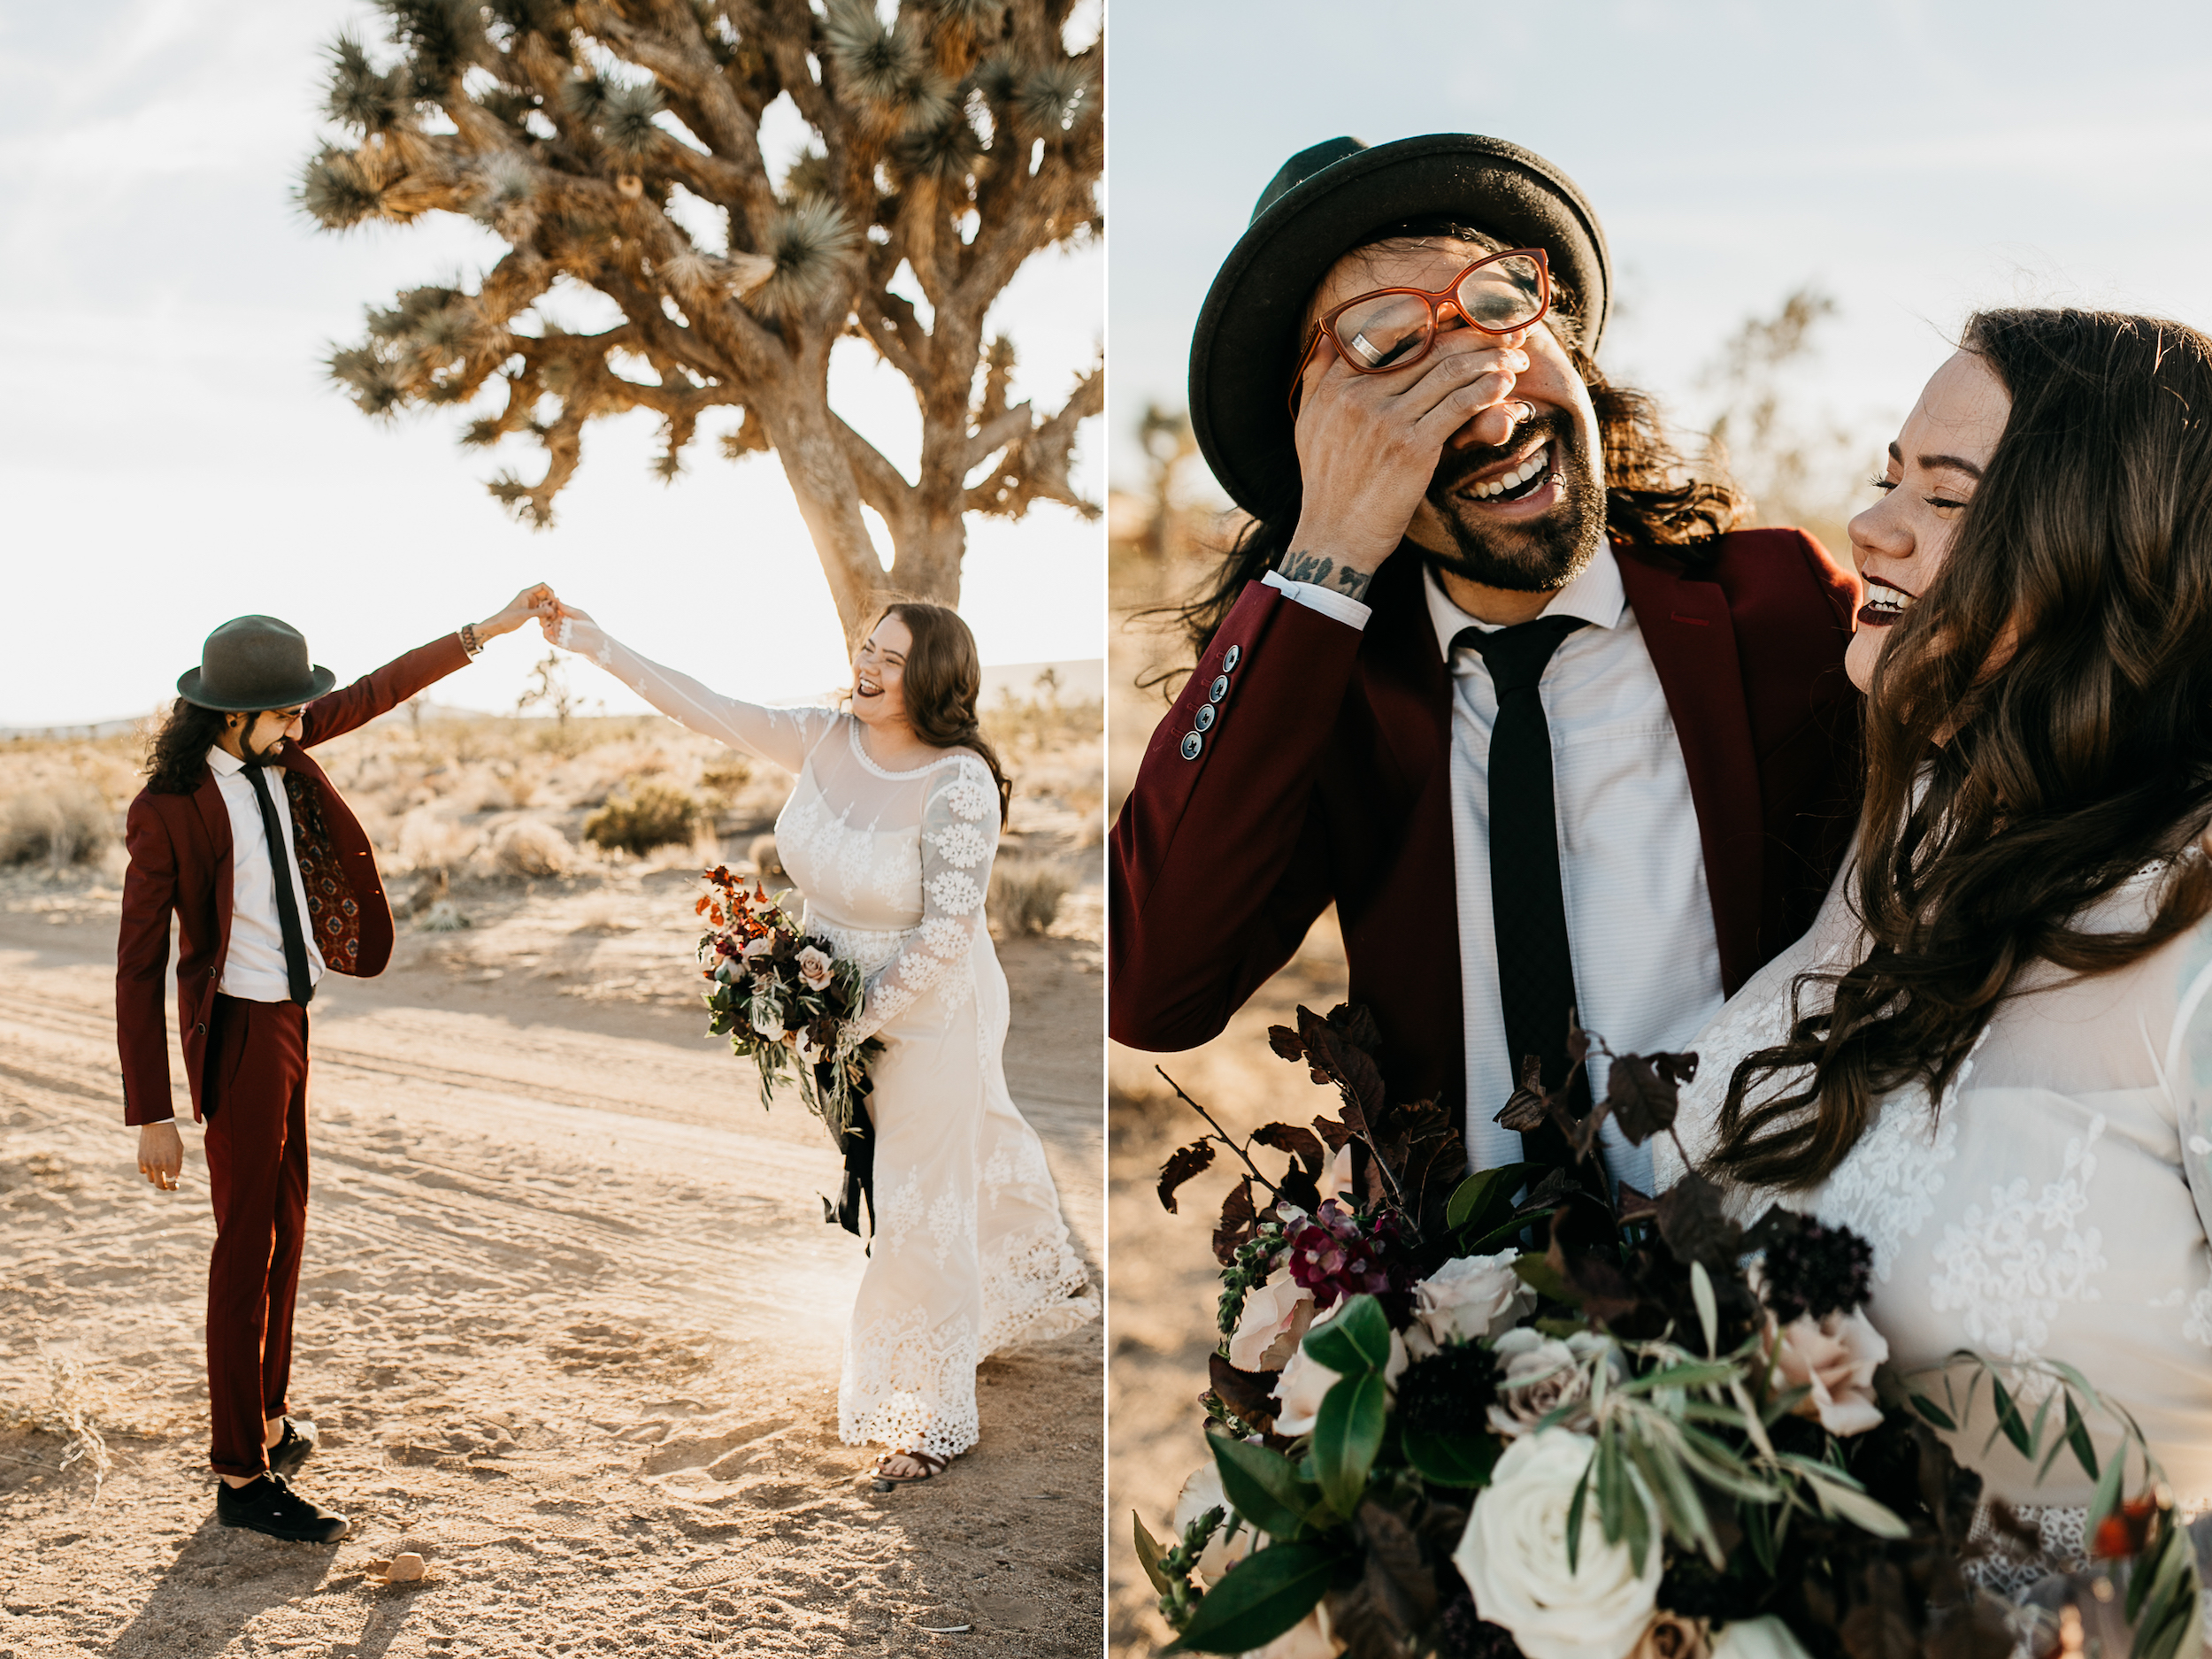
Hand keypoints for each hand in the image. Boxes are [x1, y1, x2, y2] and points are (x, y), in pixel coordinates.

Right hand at [137, 1121, 183, 1190]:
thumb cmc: (172, 1137)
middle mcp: (158, 1165)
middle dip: (164, 1187)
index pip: (170, 1183)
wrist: (157, 1124)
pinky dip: (147, 1171)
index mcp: (171, 1163)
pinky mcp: (140, 1158)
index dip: (173, 1187)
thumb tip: (174, 1178)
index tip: (174, 1186)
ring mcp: (148, 1162)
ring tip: (161, 1173)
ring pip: (150, 1179)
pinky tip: (152, 1166)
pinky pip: (143, 1171)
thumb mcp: (179, 1150)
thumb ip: (177, 1165)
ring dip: (156, 1178)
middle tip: (167, 1185)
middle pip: (159, 1185)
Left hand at [477, 582, 558, 640]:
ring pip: (545, 603)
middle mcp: (529, 597)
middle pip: (546, 595)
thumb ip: (539, 612)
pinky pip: (542, 610)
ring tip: (550, 618)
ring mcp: (531, 604)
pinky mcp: (531, 610)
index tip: (554, 602)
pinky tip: (545, 621)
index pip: (542, 586)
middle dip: (551, 602)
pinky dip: (545, 614)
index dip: (550, 592)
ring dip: (549, 609)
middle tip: (554, 612)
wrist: (500, 625)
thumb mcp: (524, 615)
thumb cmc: (509, 618)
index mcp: (527, 593)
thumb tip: (552, 610)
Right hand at [539, 597, 595, 646]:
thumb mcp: (577, 614)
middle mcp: (558, 624)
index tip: (549, 599)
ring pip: (544, 625)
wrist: (595, 640)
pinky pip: (547, 636)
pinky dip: (545, 631)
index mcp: (563, 616)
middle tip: (543, 605)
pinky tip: (549, 625)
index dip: (549, 604)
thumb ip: (566, 608)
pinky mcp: (557, 641)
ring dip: (543, 619)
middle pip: (545, 616)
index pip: (552, 609)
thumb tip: (556, 599)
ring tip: (547, 613)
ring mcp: (557, 632)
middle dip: (544, 610)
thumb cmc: (589, 626)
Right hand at [1286, 327, 1533, 588]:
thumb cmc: (1327, 483)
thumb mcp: (1309, 423)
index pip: (1387, 331)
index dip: (1429, 314)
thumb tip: (1325, 336)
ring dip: (1489, 357)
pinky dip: (1487, 389)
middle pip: (1427, 346)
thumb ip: (1317, 377)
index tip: (1458, 309)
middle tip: (1503, 330)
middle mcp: (1359, 395)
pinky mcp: (1413, 447)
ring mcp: (1387, 420)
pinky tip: (1504, 384)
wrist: (1335, 536)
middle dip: (1473, 333)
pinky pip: (1459, 405)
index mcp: (1336, 385)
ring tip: (1514, 355)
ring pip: (1449, 370)